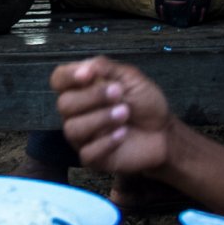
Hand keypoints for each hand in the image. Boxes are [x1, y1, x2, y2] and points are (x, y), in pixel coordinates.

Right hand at [50, 56, 172, 175]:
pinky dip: (106, 142)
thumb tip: (86, 66)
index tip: (88, 75)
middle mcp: (77, 112)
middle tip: (118, 93)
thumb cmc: (145, 103)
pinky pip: (87, 153)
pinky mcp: (93, 158)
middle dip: (91, 97)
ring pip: (73, 129)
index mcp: (82, 89)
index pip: (59, 79)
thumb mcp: (131, 78)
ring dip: (100, 118)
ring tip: (125, 113)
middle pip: (64, 104)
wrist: (164, 132)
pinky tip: (123, 134)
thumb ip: (107, 68)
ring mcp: (83, 136)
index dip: (68, 76)